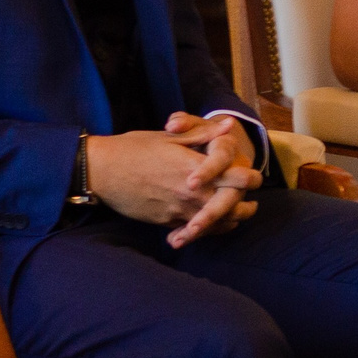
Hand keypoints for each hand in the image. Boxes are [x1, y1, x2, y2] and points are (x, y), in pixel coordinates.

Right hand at [85, 123, 262, 244]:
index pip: (237, 178)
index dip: (251, 178)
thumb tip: (229, 125)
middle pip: (232, 207)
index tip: (254, 177)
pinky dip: (204, 231)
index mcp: (195, 167)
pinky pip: (193, 231)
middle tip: (251, 205)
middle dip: (246, 207)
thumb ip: (202, 134)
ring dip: (229, 222)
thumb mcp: (169, 136)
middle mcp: (191, 193)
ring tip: (236, 218)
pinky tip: (207, 227)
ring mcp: (179, 210)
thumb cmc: (133, 148)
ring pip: (215, 224)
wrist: (102, 171)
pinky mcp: (166, 222)